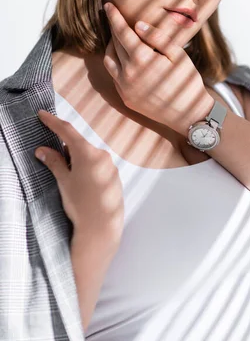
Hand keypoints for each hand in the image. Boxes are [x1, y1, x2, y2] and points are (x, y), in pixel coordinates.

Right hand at [35, 109, 123, 245]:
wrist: (101, 226)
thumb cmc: (80, 203)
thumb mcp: (64, 181)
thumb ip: (54, 162)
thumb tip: (43, 150)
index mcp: (88, 152)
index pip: (67, 131)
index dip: (53, 122)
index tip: (43, 114)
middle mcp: (102, 155)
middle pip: (79, 144)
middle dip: (65, 147)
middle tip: (53, 157)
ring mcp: (110, 166)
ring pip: (89, 156)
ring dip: (77, 160)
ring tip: (68, 177)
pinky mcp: (114, 177)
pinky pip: (98, 166)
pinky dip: (87, 168)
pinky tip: (82, 184)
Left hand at [103, 2, 214, 135]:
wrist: (188, 114)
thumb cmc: (186, 81)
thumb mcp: (177, 55)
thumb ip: (157, 38)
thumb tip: (138, 24)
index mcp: (142, 60)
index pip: (122, 32)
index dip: (114, 17)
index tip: (108, 5)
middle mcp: (128, 74)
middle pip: (114, 44)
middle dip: (113, 29)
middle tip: (114, 17)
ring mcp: (124, 87)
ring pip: (109, 60)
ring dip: (112, 46)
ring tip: (119, 37)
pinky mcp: (125, 97)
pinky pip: (114, 75)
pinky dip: (116, 62)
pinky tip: (126, 58)